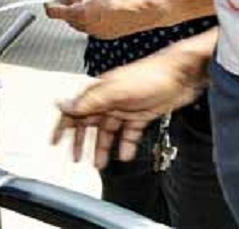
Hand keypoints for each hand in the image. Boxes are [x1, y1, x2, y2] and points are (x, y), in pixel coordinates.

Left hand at [45, 0, 162, 39]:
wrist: (145, 11)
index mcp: (81, 13)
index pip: (54, 13)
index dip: (50, 4)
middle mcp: (86, 26)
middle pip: (66, 18)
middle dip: (65, 6)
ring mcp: (95, 33)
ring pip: (78, 23)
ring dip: (77, 13)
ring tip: (89, 0)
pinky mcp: (104, 36)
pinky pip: (90, 28)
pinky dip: (88, 19)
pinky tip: (99, 9)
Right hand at [53, 48, 207, 167]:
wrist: (183, 74)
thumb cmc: (150, 74)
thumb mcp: (115, 91)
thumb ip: (88, 100)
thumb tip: (62, 104)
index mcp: (98, 92)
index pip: (74, 111)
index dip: (63, 127)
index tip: (55, 142)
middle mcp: (108, 100)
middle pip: (89, 124)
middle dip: (81, 142)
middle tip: (76, 158)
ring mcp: (124, 108)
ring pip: (108, 131)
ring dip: (102, 147)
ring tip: (99, 163)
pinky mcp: (141, 114)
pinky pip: (129, 133)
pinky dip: (125, 145)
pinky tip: (125, 155)